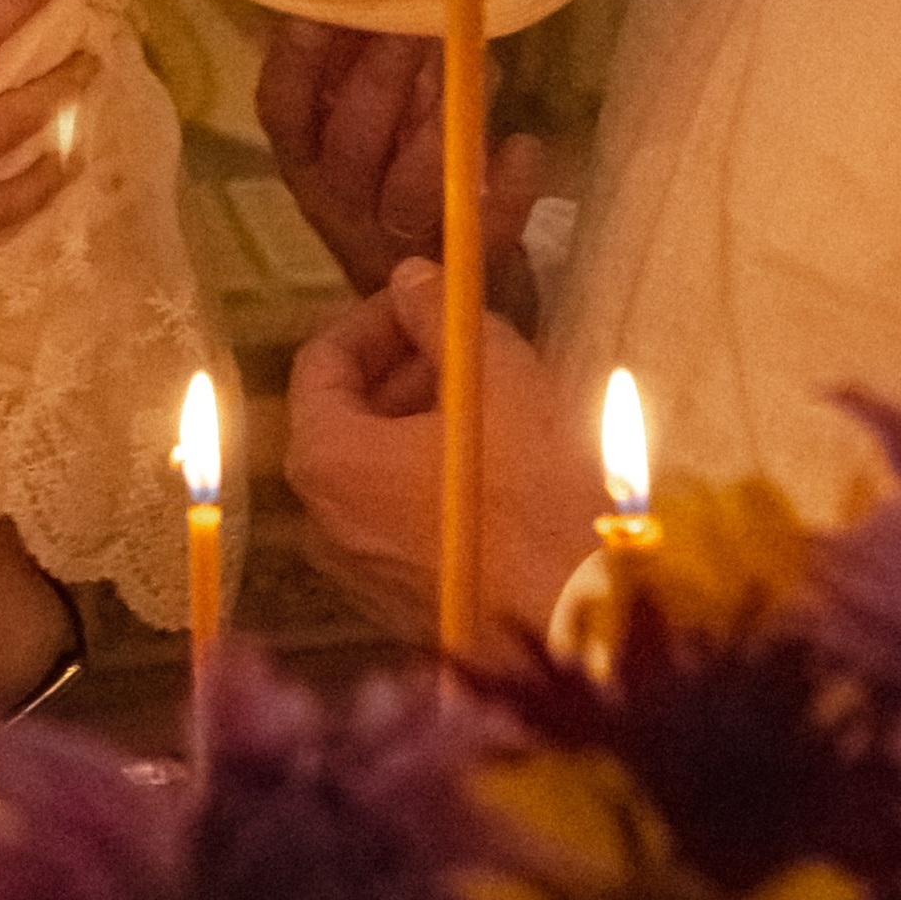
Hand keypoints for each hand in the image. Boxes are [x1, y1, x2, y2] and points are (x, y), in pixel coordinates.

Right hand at [256, 22, 546, 318]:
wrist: (449, 292)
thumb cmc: (403, 176)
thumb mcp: (371, 122)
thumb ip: (365, 66)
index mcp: (308, 160)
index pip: (284, 111)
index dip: (298, 60)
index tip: (325, 6)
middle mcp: (340, 202)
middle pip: (349, 146)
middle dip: (382, 79)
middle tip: (418, 22)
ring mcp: (399, 240)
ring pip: (406, 193)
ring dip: (438, 132)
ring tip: (479, 72)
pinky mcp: (465, 265)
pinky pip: (483, 231)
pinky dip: (506, 190)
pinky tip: (523, 147)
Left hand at [282, 258, 600, 654]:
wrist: (579, 623)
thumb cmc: (534, 499)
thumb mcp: (495, 381)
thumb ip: (441, 317)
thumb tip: (412, 276)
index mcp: (326, 461)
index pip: (321, 362)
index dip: (376, 319)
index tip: (427, 301)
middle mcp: (322, 521)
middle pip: (345, 417)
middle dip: (406, 371)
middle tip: (470, 350)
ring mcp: (357, 571)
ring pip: (375, 471)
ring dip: (424, 424)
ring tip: (496, 404)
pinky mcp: (399, 604)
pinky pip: (399, 521)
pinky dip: (432, 482)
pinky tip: (498, 471)